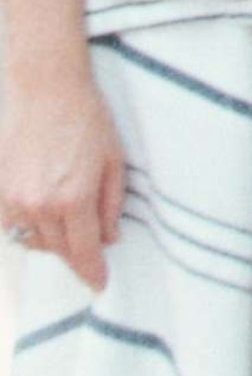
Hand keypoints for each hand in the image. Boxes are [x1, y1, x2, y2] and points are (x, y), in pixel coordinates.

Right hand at [0, 66, 126, 289]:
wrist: (46, 90)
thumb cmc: (88, 121)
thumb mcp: (114, 161)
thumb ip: (111, 205)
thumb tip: (109, 238)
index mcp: (74, 200)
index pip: (84, 252)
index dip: (92, 272)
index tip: (99, 285)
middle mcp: (39, 206)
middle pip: (57, 250)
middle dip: (75, 254)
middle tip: (89, 250)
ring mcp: (13, 199)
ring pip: (32, 240)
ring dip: (51, 240)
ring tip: (67, 223)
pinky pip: (12, 224)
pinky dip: (28, 225)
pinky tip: (43, 209)